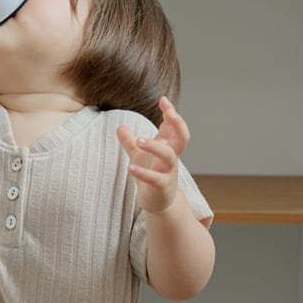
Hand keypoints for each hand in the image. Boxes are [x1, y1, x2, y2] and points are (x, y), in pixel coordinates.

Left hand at [116, 96, 189, 215]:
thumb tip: (120, 127)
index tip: (164, 100)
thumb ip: (130, 142)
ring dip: (155, 147)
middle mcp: (171, 158)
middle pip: (182, 138)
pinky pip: (155, 179)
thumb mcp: (139, 156)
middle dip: (178, 123)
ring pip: (169, 156)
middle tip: (168, 112)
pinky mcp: (162, 187)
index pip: (174, 127)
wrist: (159, 203)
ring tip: (139, 141)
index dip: (171, 113)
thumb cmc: (152, 175)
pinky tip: (130, 167)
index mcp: (168, 147)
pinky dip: (143, 173)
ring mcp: (168, 172)